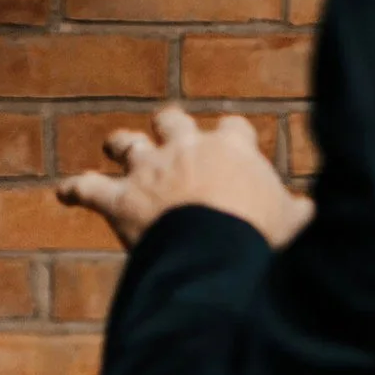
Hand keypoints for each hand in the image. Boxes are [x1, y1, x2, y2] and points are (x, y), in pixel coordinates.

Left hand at [58, 108, 314, 251]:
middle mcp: (185, 148)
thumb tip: (312, 214)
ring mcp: (149, 170)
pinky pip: (88, 189)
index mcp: (231, 149)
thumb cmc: (262, 238)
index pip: (233, 129)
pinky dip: (74, 191)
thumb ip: (298, 214)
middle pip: (172, 120)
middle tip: (167, 128)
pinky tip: (63, 193)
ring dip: (120, 145)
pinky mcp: (120, 200)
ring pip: (127, 144)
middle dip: (168, 125)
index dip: (231, 137)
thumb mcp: (293, 224)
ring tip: (115, 146)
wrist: (218, 254)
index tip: (233, 145)